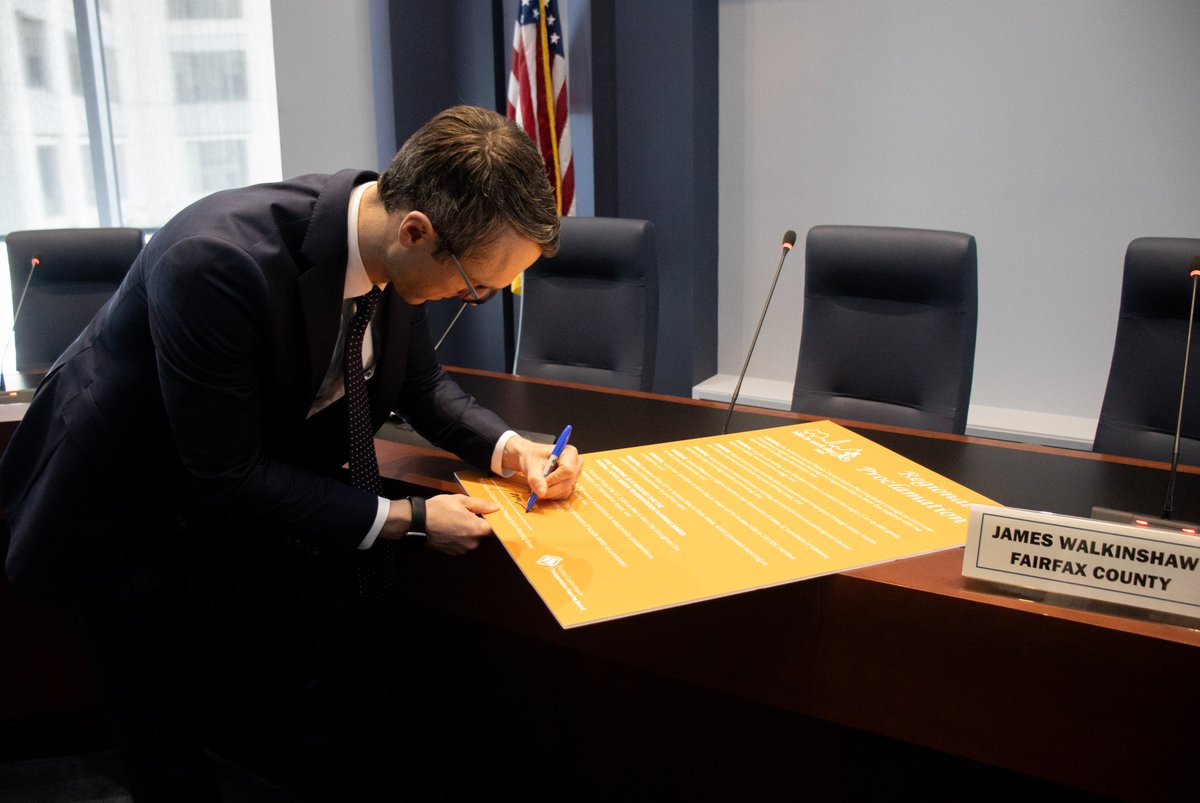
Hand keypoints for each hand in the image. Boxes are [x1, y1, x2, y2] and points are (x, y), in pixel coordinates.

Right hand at [379, 494, 497, 554]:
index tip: (490, 514)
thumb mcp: (461, 501)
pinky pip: (462, 544)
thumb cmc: (439, 509)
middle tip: (467, 512)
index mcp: (477, 530)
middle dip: (478, 524)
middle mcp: (472, 543)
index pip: (495, 528)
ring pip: (472, 539)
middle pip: (482, 534)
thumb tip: (495, 508)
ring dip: (468, 531)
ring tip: (455, 519)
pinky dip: (459, 537)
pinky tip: (449, 527)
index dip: (493, 520)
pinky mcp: (453, 553)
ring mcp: (462, 550)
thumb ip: (480, 505)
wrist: (417, 522)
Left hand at [502, 434, 583, 501]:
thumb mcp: (531, 465)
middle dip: (550, 489)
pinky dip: (551, 495)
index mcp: (569, 453)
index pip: (568, 470)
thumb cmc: (533, 457)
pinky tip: (543, 487)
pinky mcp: (571, 485)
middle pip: (567, 482)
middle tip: (535, 489)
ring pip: (565, 491)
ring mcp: (575, 476)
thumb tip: (542, 493)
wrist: (532, 459)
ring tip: (538, 485)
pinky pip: (563, 495)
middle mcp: (576, 464)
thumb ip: (535, 478)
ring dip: (549, 493)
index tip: (541, 481)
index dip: (554, 479)